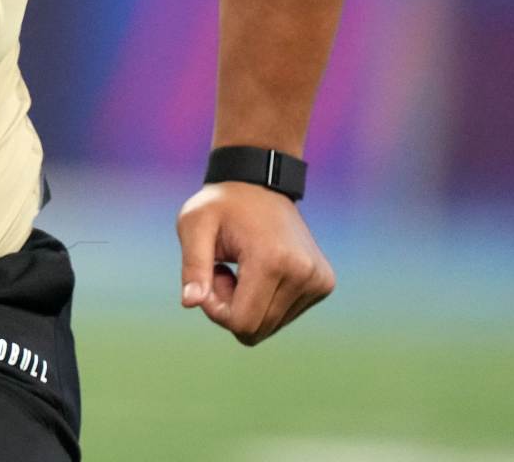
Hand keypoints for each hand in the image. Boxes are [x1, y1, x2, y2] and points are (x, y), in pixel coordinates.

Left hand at [176, 181, 334, 344]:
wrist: (259, 183)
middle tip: (223, 272)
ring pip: (271, 326)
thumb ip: (193, 266)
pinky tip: (259, 269)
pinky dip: (265, 301)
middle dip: (231, 308)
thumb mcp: (194, 225)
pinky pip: (284, 315)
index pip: (242, 323)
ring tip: (241, 268)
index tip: (209, 279)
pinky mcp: (323, 284)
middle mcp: (304, 274)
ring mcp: (318, 280)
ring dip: (248, 305)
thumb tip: (190, 303)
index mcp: (273, 260)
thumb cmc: (221, 204)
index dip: (216, 311)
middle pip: (258, 329)